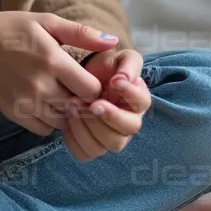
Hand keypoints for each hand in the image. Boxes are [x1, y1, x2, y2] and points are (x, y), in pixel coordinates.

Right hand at [0, 9, 120, 136]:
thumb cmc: (14, 29)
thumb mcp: (48, 23)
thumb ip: (82, 34)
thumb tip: (113, 41)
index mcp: (53, 61)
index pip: (91, 90)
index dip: (97, 87)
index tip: (92, 79)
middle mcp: (40, 86)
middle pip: (79, 109)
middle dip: (85, 102)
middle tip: (80, 90)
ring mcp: (26, 102)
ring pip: (63, 122)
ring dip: (68, 113)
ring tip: (64, 95)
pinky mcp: (14, 113)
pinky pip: (43, 130)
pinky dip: (50, 121)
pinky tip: (48, 104)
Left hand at [60, 48, 151, 162]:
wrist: (79, 77)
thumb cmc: (104, 67)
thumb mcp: (120, 57)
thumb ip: (129, 64)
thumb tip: (125, 79)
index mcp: (138, 101)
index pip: (142, 103)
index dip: (130, 95)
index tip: (114, 81)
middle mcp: (128, 123)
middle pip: (125, 132)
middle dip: (107, 117)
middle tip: (89, 102)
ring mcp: (110, 137)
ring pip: (105, 146)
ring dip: (87, 128)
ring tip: (73, 106)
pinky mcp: (90, 145)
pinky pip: (84, 154)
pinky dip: (74, 139)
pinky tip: (68, 120)